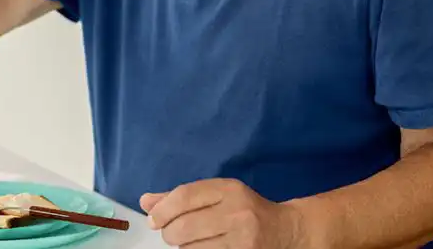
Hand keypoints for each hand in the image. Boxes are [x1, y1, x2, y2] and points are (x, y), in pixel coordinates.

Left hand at [143, 179, 304, 248]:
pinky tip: (200, 248)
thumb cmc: (245, 209)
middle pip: (184, 226)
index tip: (153, 219)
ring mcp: (243, 238)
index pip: (185, 196)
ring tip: (189, 241)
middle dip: (169, 233)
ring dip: (182, 246)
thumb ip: (181, 197)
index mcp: (229, 189)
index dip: (162, 209)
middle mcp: (237, 212)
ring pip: (192, 247)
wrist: (286, 231)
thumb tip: (146, 202)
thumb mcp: (217, 194)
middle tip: (170, 234)